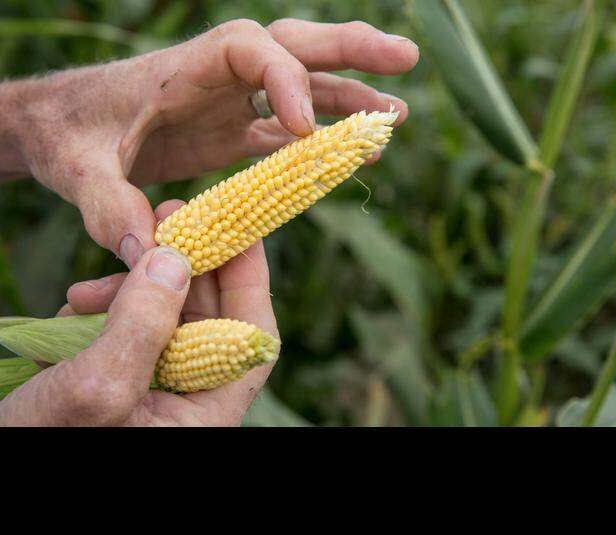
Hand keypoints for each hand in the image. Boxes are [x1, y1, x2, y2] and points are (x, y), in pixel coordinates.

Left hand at [0, 18, 417, 266]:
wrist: (57, 126)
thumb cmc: (64, 136)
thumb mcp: (76, 169)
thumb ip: (108, 206)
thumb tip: (148, 255)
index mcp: (183, 70)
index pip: (249, 55)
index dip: (285, 84)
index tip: (303, 130)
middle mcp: (216, 77)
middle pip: (294, 46)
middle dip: (351, 48)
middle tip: (406, 57)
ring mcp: (230, 101)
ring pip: (303, 84)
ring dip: (353, 94)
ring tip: (399, 115)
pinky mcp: (233, 129)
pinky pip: (291, 128)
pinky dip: (329, 136)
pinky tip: (364, 148)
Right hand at [0, 199, 277, 426]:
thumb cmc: (42, 445)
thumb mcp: (97, 389)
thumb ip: (142, 326)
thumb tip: (176, 260)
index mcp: (204, 415)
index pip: (253, 339)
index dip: (250, 280)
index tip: (239, 228)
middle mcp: (186, 404)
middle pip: (210, 321)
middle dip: (185, 271)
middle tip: (164, 220)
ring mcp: (151, 395)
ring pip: (163, 321)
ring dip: (132, 292)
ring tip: (84, 293)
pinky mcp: (115, 388)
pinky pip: (125, 336)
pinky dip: (104, 313)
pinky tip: (72, 309)